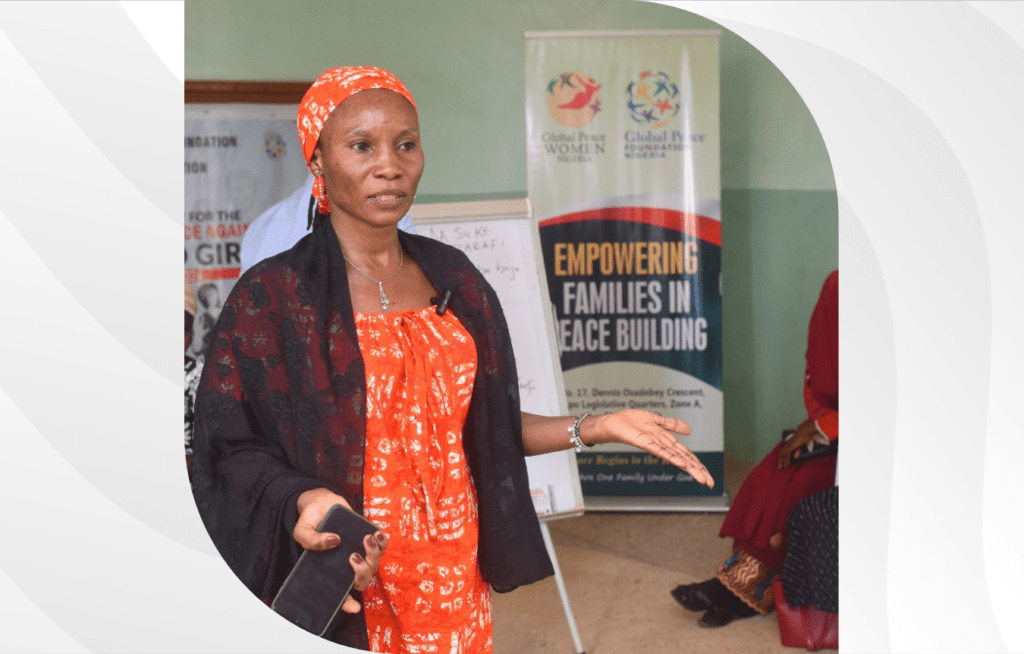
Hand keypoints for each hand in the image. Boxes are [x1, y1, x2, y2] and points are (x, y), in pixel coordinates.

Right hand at [294, 488, 387, 613]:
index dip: (347, 603)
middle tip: (353, 556)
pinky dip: (382, 542)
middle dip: (362, 571)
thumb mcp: (302, 531)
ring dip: (374, 554)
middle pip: (361, 580)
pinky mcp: (367, 540)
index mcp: (329, 571)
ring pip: (373, 564)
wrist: (322, 502)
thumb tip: (333, 541)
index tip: (354, 608)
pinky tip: (377, 534)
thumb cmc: (311, 521)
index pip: (340, 593)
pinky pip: (381, 546)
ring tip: (367, 539)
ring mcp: (358, 553)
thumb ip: (311, 540)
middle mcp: (345, 566)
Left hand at [582, 410, 713, 488]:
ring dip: (689, 468)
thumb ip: (672, 425)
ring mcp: (655, 446)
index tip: (708, 478)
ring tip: (701, 478)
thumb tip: (690, 430)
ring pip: (676, 458)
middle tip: (710, 483)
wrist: (615, 421)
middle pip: (684, 460)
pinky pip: (661, 451)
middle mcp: (663, 446)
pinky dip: (672, 457)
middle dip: (698, 471)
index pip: (687, 455)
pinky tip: (682, 464)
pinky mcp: (645, 443)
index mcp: (667, 441)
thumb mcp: (657, 420)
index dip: (698, 465)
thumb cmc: (632, 421)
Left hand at [777, 419, 828, 468]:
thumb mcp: (800, 447)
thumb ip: (797, 451)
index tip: (781, 463)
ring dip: (783, 461)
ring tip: (783, 467)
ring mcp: (788, 445)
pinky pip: (787, 454)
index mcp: (788, 444)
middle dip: (780, 460)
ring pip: (783, 454)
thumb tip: (795, 457)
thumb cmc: (803, 438)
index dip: (781, 458)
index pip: (782, 452)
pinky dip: (787, 459)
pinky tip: (787, 463)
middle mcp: (787, 444)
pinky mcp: (791, 446)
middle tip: (780, 467)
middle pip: (781, 453)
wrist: (805, 432)